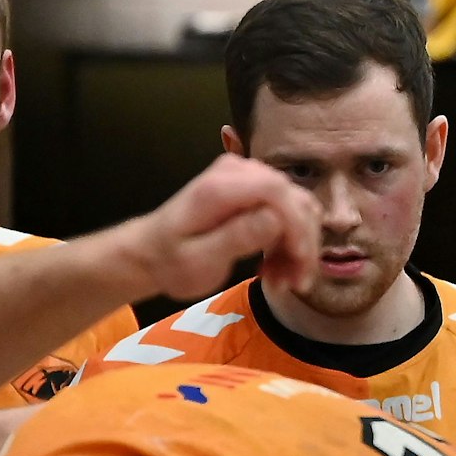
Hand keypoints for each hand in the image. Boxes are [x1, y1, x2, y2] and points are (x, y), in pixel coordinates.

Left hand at [125, 155, 319, 298]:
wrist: (152, 251)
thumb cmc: (170, 261)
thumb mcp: (197, 260)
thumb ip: (235, 237)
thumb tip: (274, 219)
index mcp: (219, 187)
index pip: (277, 191)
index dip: (297, 225)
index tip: (298, 261)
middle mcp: (238, 172)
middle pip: (294, 199)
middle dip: (303, 243)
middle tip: (295, 283)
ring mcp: (249, 177)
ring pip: (298, 207)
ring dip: (299, 247)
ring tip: (284, 280)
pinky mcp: (255, 189)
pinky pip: (289, 212)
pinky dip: (290, 242)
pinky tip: (277, 268)